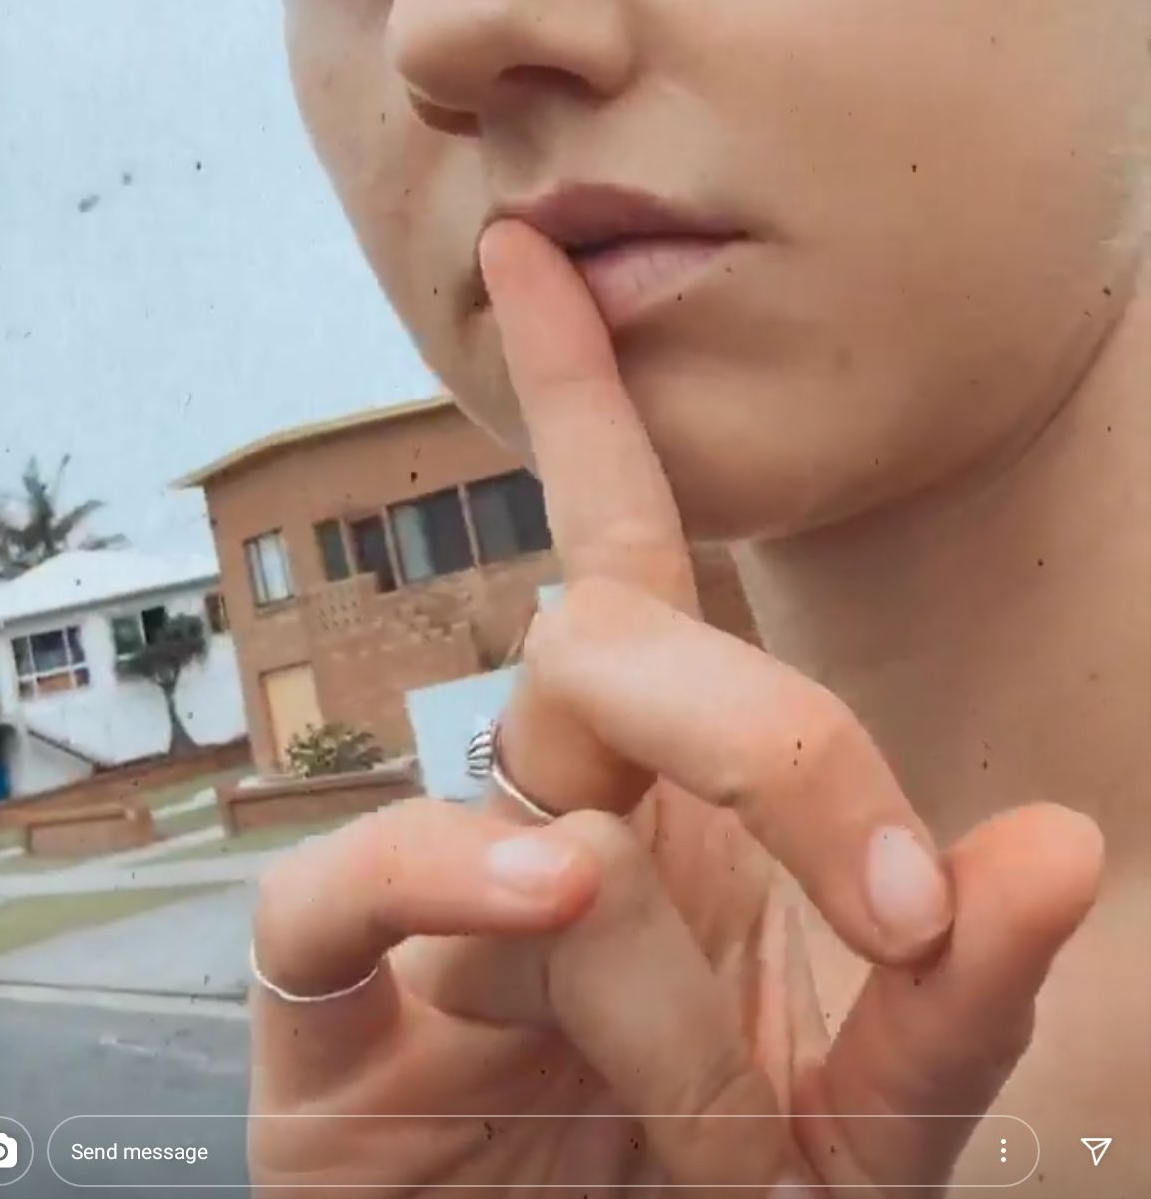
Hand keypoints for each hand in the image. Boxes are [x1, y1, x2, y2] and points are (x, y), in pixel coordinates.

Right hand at [248, 219, 1102, 1194]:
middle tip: (897, 906)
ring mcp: (429, 915)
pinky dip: (449, 877)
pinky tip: (551, 900)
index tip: (540, 260)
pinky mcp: (320, 1024)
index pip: (625, 554)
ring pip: (530, 780)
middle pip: (612, 632)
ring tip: (714, 1113)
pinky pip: (338, 889)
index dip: (578, 401)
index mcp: (666, 807)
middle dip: (772, 731)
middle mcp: (546, 817)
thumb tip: (1051, 840)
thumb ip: (957, 1002)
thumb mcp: (876, 1133)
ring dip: (658, 941)